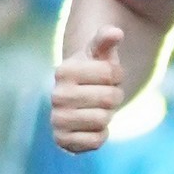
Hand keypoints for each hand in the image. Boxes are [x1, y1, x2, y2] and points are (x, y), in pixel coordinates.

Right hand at [51, 25, 125, 152]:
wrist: (79, 99)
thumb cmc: (93, 72)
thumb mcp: (100, 54)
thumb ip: (106, 40)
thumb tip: (116, 32)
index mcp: (64, 70)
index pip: (112, 72)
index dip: (117, 75)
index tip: (106, 76)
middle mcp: (56, 95)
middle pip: (111, 98)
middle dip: (114, 97)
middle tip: (103, 95)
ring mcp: (57, 119)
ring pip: (103, 120)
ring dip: (107, 116)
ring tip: (96, 109)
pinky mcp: (62, 140)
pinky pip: (96, 141)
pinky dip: (100, 135)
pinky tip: (91, 126)